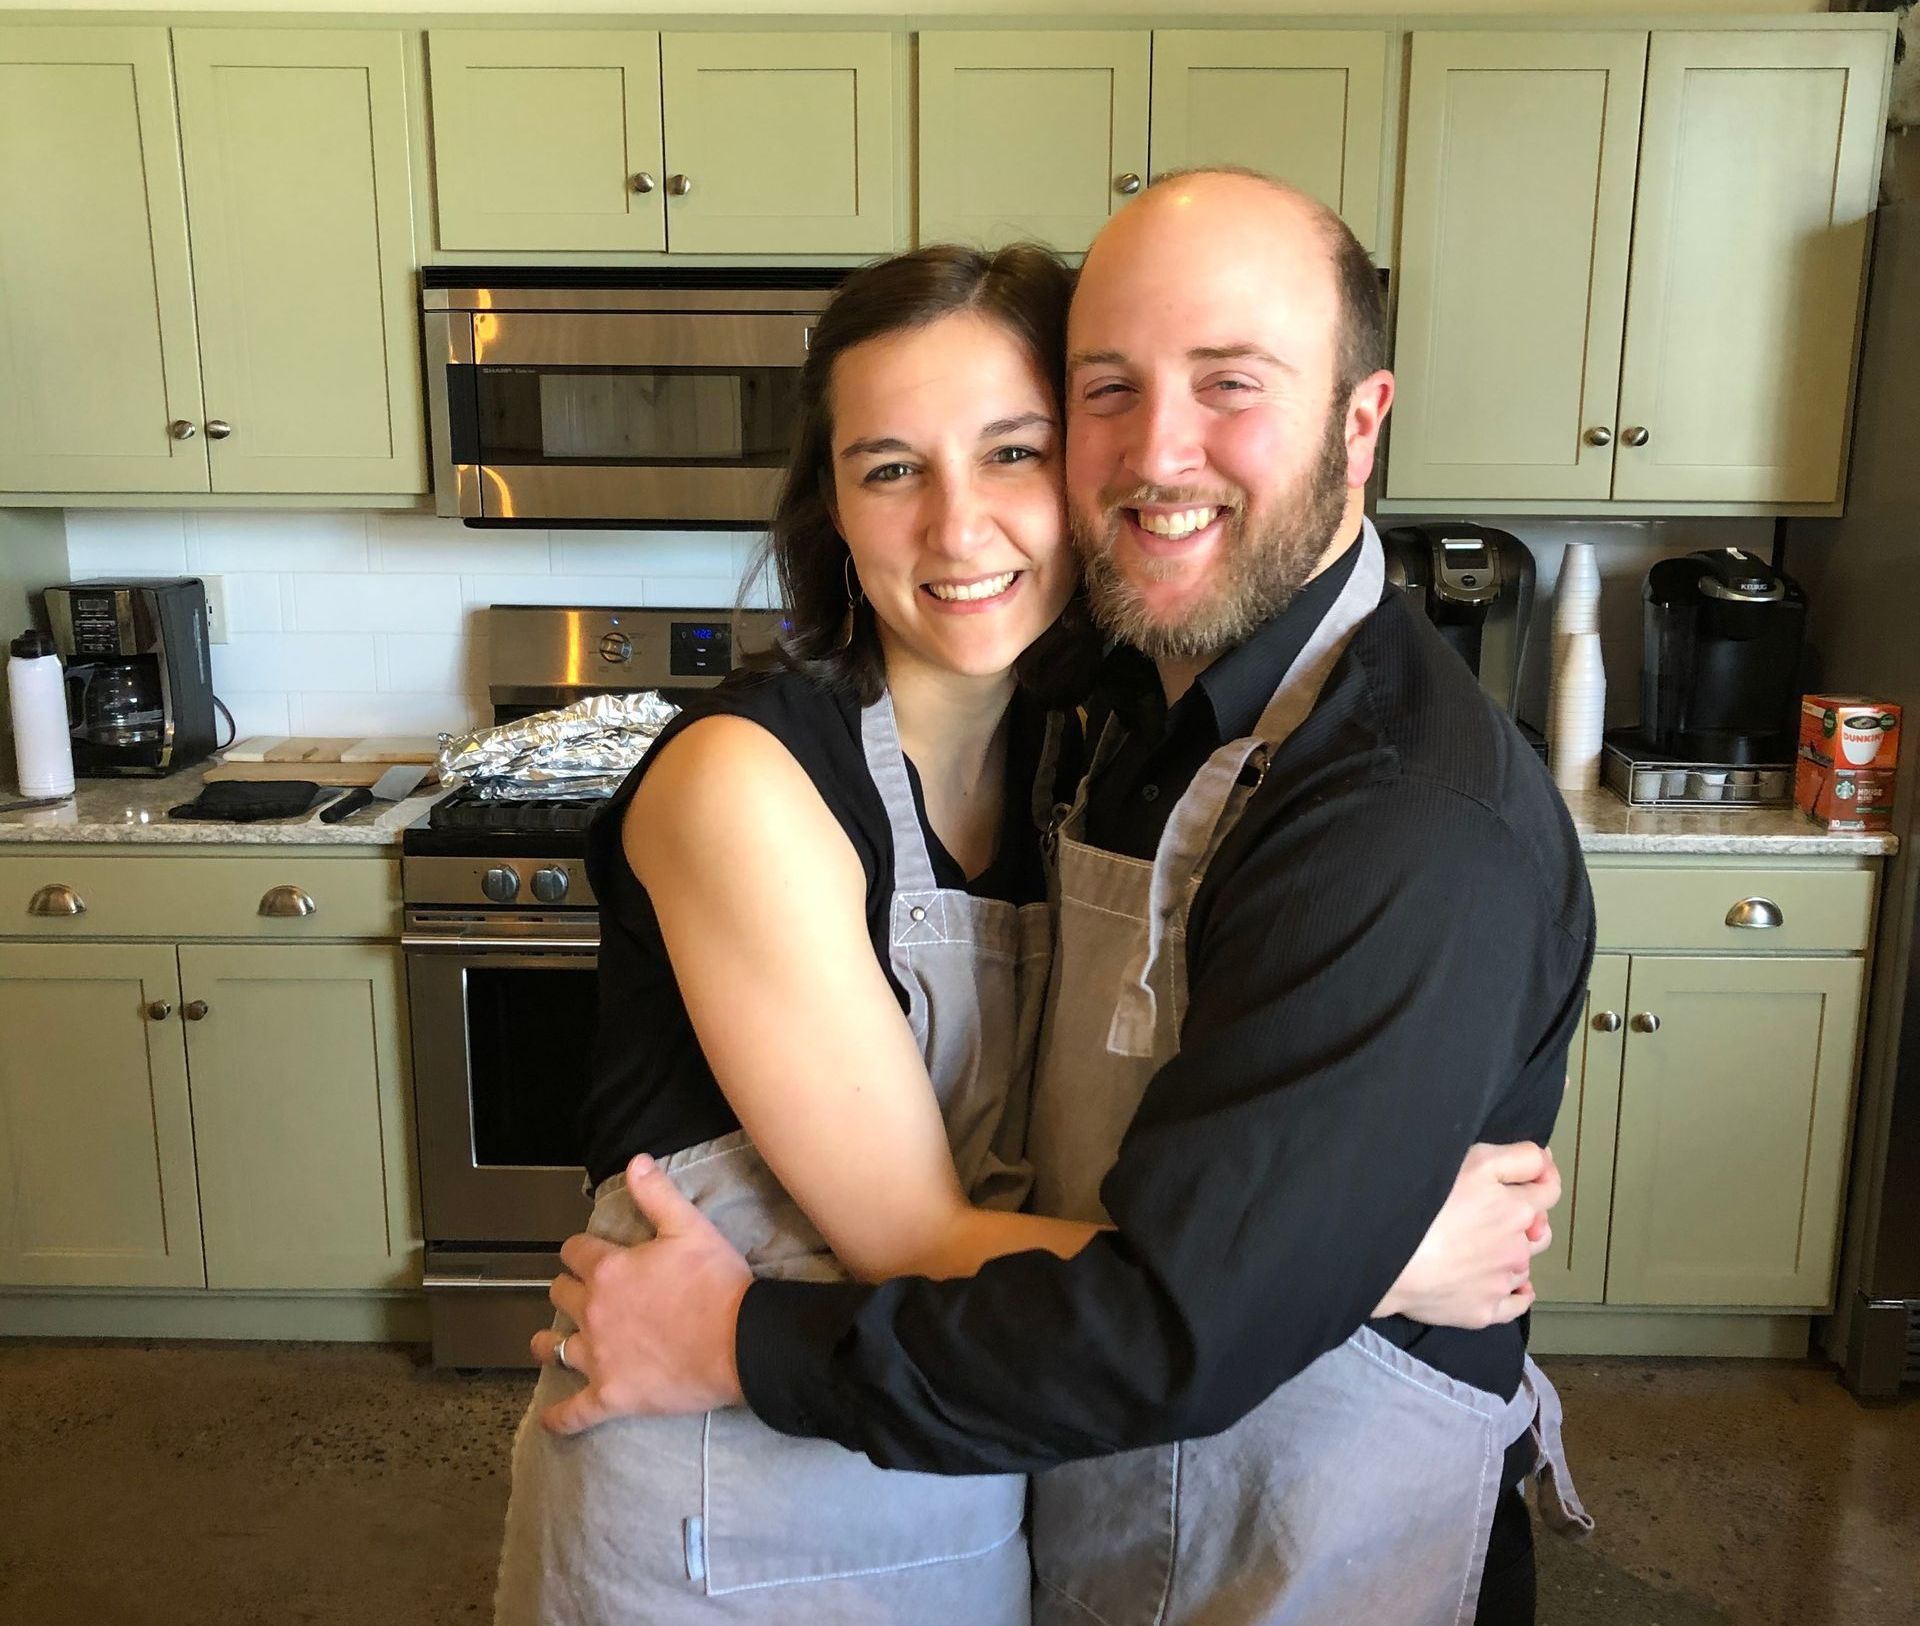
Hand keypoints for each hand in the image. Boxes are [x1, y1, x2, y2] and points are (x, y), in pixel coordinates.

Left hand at [534, 1155, 753, 1435]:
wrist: (740, 1342)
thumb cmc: (717, 1285)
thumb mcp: (690, 1227)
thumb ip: (656, 1194)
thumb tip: (635, 1162)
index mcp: (611, 1271)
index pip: (576, 1253)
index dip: (578, 1251)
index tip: (583, 1254)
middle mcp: (595, 1312)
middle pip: (561, 1295)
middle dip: (566, 1290)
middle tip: (576, 1293)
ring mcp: (600, 1357)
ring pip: (556, 1349)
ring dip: (549, 1344)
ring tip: (546, 1344)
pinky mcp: (612, 1396)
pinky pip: (574, 1412)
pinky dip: (560, 1418)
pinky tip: (551, 1421)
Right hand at [1375, 1141, 1559, 1327]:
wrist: (1389, 1257)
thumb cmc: (1424, 1203)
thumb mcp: (1475, 1161)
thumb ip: (1519, 1159)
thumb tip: (1546, 1161)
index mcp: (1518, 1208)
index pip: (1549, 1189)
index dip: (1541, 1177)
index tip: (1528, 1173)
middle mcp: (1518, 1247)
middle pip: (1540, 1230)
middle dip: (1526, 1220)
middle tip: (1491, 1213)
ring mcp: (1501, 1282)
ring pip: (1523, 1265)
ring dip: (1513, 1255)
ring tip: (1482, 1248)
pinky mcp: (1485, 1311)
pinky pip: (1515, 1305)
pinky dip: (1515, 1294)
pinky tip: (1503, 1286)